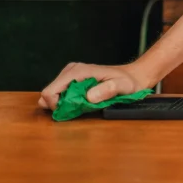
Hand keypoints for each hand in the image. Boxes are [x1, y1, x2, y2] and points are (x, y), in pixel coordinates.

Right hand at [38, 62, 153, 110]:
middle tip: (79, 109)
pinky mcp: (73, 80)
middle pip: (48, 94)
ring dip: (64, 104)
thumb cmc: (128, 81)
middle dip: (59, 106)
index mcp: (78, 72)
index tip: (71, 111)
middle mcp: (71, 71)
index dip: (55, 106)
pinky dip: (67, 102)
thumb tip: (89, 96)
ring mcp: (70, 74)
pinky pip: (61, 94)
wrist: (133, 76)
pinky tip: (82, 102)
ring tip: (82, 105)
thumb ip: (108, 90)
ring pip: (54, 95)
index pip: (49, 92)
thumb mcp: (122, 86)